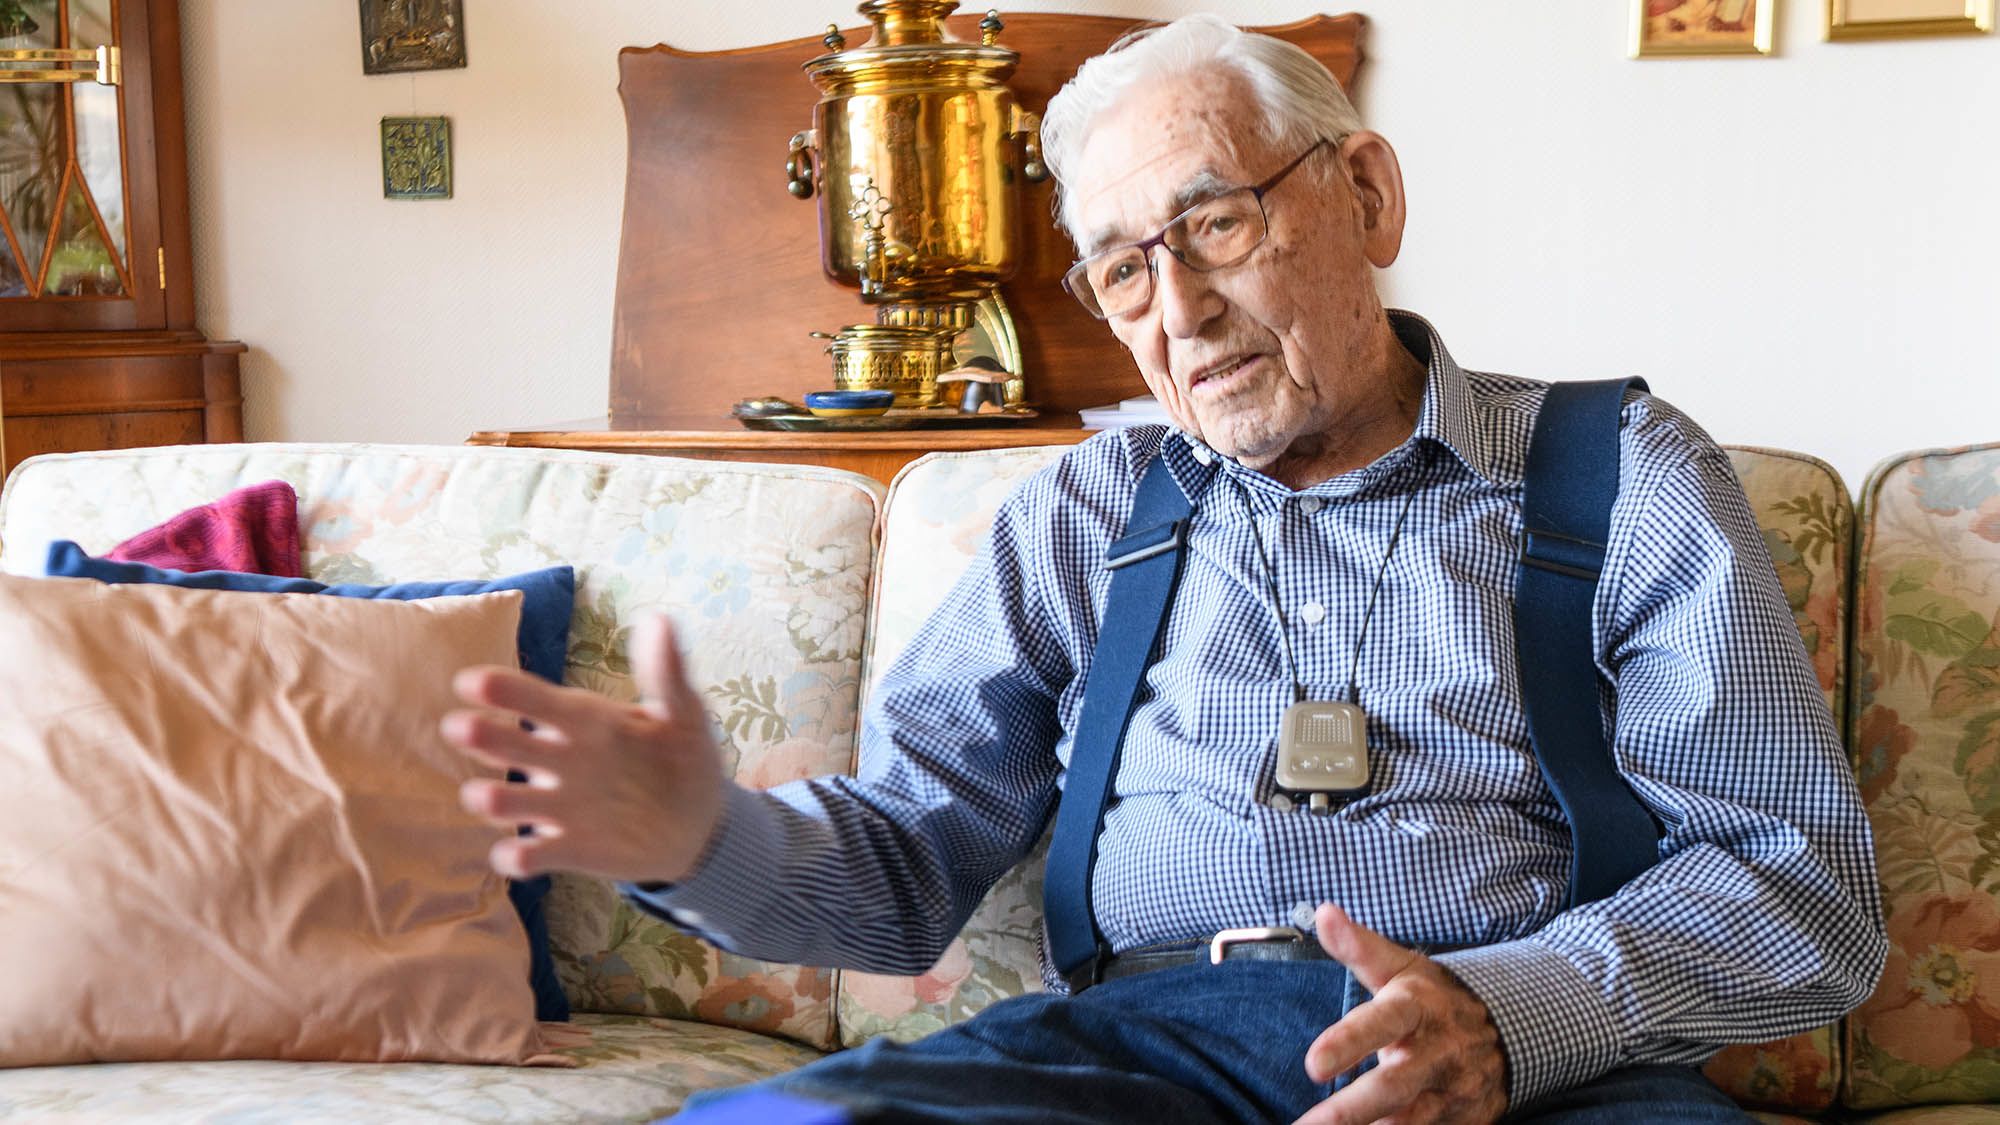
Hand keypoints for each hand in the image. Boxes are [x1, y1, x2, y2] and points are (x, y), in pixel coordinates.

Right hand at [441, 613, 723, 884]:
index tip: (472, 681)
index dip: (505, 690)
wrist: (699, 825)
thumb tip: (657, 617)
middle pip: (512, 746)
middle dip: (484, 737)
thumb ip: (666, 673)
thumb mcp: (683, 714)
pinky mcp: (569, 850)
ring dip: (495, 800)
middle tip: (461, 727)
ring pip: (511, 802)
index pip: (537, 700)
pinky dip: (519, 858)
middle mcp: (562, 761)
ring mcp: (561, 807)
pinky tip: (517, 856)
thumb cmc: (682, 759)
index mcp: (584, 721)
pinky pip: (533, 856)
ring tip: (483, 796)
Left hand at [1294, 903, 1506, 1124]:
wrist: (1512, 1029)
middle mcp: (1438, 1052)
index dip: (1350, 1043)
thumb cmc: (1435, 998)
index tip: (1314, 1065)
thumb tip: (1323, 912)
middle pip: (1394, 1085)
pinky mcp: (1465, 1120)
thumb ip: (1359, 947)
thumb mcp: (1401, 966)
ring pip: (1409, 1121)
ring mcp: (1454, 1091)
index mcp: (1418, 1008)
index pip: (1383, 1023)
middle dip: (1349, 1110)